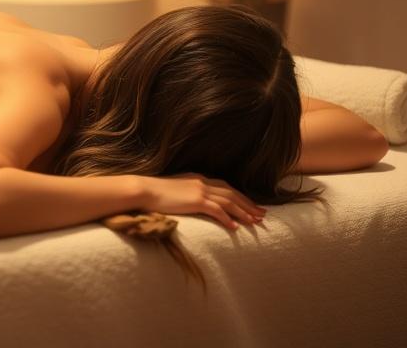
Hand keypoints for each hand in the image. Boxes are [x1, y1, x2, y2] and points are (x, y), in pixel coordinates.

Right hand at [138, 173, 265, 230]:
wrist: (143, 190)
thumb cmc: (154, 192)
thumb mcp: (175, 189)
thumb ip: (187, 192)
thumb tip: (192, 202)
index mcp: (198, 179)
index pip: (225, 187)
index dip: (241, 197)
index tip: (252, 206)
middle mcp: (202, 182)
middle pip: (232, 194)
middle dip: (249, 204)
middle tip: (262, 214)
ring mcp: (199, 191)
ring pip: (229, 202)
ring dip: (244, 212)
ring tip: (255, 222)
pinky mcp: (195, 200)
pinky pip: (217, 210)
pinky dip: (228, 219)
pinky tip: (235, 228)